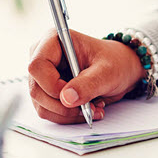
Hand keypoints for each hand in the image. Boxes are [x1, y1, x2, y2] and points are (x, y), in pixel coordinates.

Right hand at [27, 29, 144, 123]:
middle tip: (89, 107)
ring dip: (68, 113)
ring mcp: (42, 77)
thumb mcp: (107, 72)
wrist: (121, 70)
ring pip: (42, 105)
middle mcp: (43, 57)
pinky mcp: (47, 92)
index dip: (52, 85)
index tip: (73, 96)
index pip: (37, 66)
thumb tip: (66, 98)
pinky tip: (87, 109)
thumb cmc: (115, 62)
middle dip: (63, 105)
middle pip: (36, 90)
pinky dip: (68, 116)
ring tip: (93, 108)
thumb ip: (88, 84)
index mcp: (54, 41)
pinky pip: (49, 112)